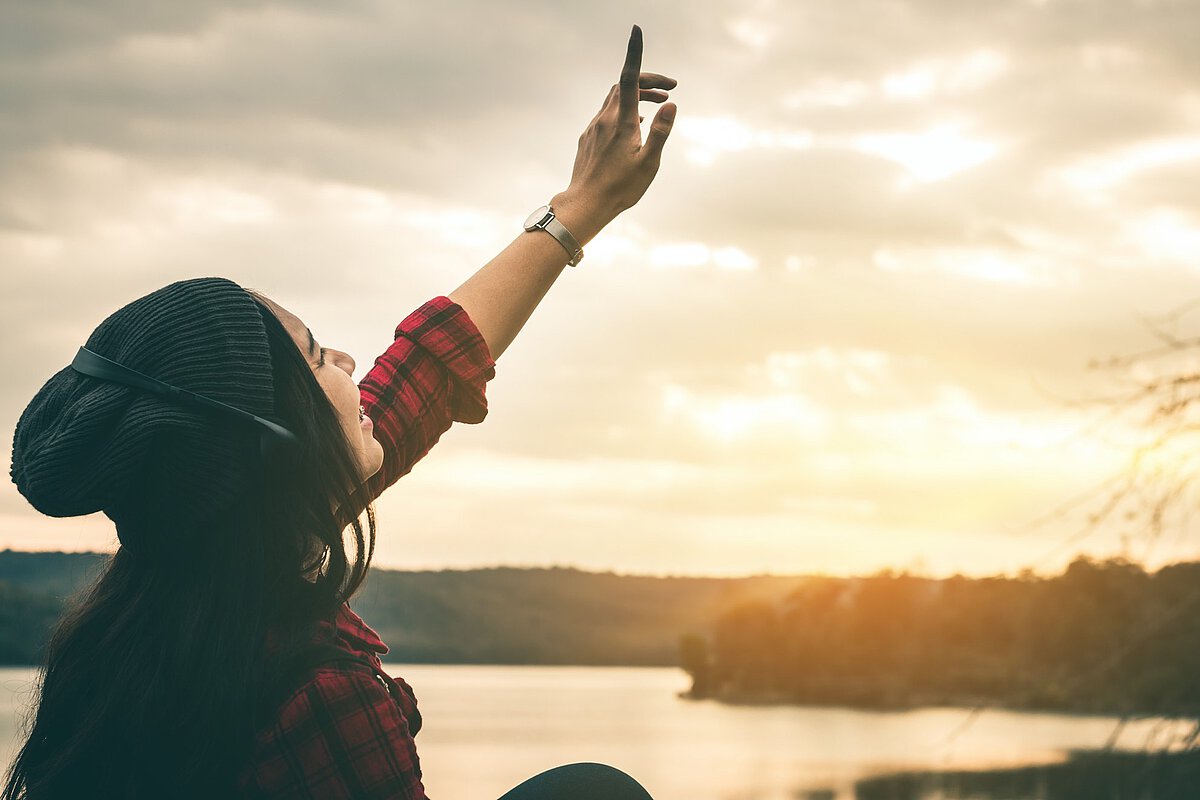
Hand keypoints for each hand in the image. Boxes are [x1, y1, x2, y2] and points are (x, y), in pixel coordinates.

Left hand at [557, 25, 677, 229]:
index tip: (636, 31)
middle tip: (671, 88)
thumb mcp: (649, 163)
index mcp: (622, 122)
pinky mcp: (589, 138)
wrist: (585, 204)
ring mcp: (594, 128)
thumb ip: (661, 132)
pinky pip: (608, 113)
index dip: (634, 53)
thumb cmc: (619, 188)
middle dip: (648, 80)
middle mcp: (605, 119)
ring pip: (616, 98)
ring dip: (638, 94)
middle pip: (625, 85)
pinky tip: (637, 124)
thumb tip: (671, 105)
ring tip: (660, 103)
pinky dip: (626, 108)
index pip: (629, 78)